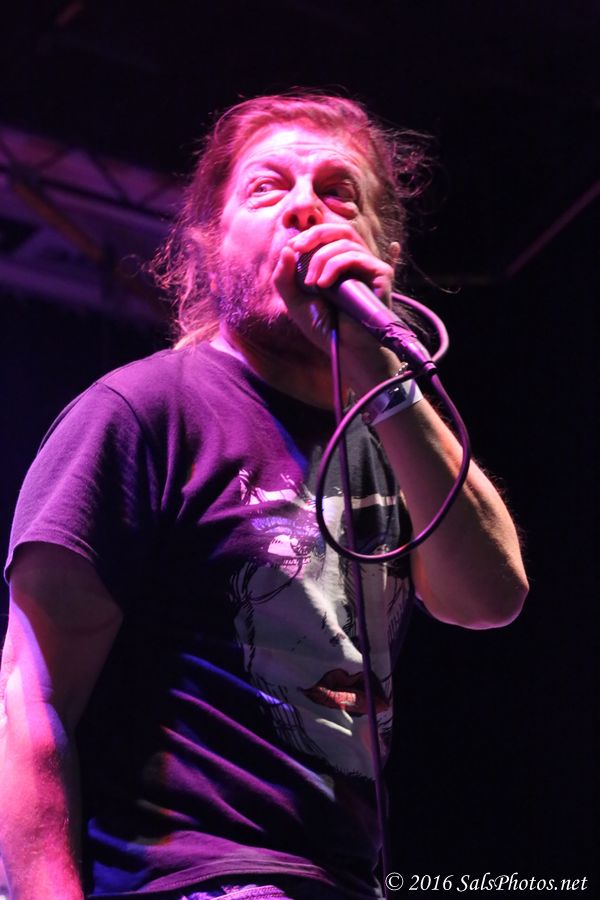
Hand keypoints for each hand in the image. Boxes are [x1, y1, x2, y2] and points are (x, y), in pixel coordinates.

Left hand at [273, 224, 401, 390]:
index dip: (308, 236)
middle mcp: (357, 261)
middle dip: (314, 235)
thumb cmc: (325, 328)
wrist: (346, 350)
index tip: (291, 249)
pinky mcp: (381, 274)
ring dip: (321, 258)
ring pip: (345, 242)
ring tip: (311, 284)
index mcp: (340, 263)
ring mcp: (370, 267)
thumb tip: (287, 249)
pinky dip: (335, 265)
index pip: (327, 235)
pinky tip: (324, 285)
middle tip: (297, 249)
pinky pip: (356, 256)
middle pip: (339, 229)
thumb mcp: (295, 300)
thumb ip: (285, 277)